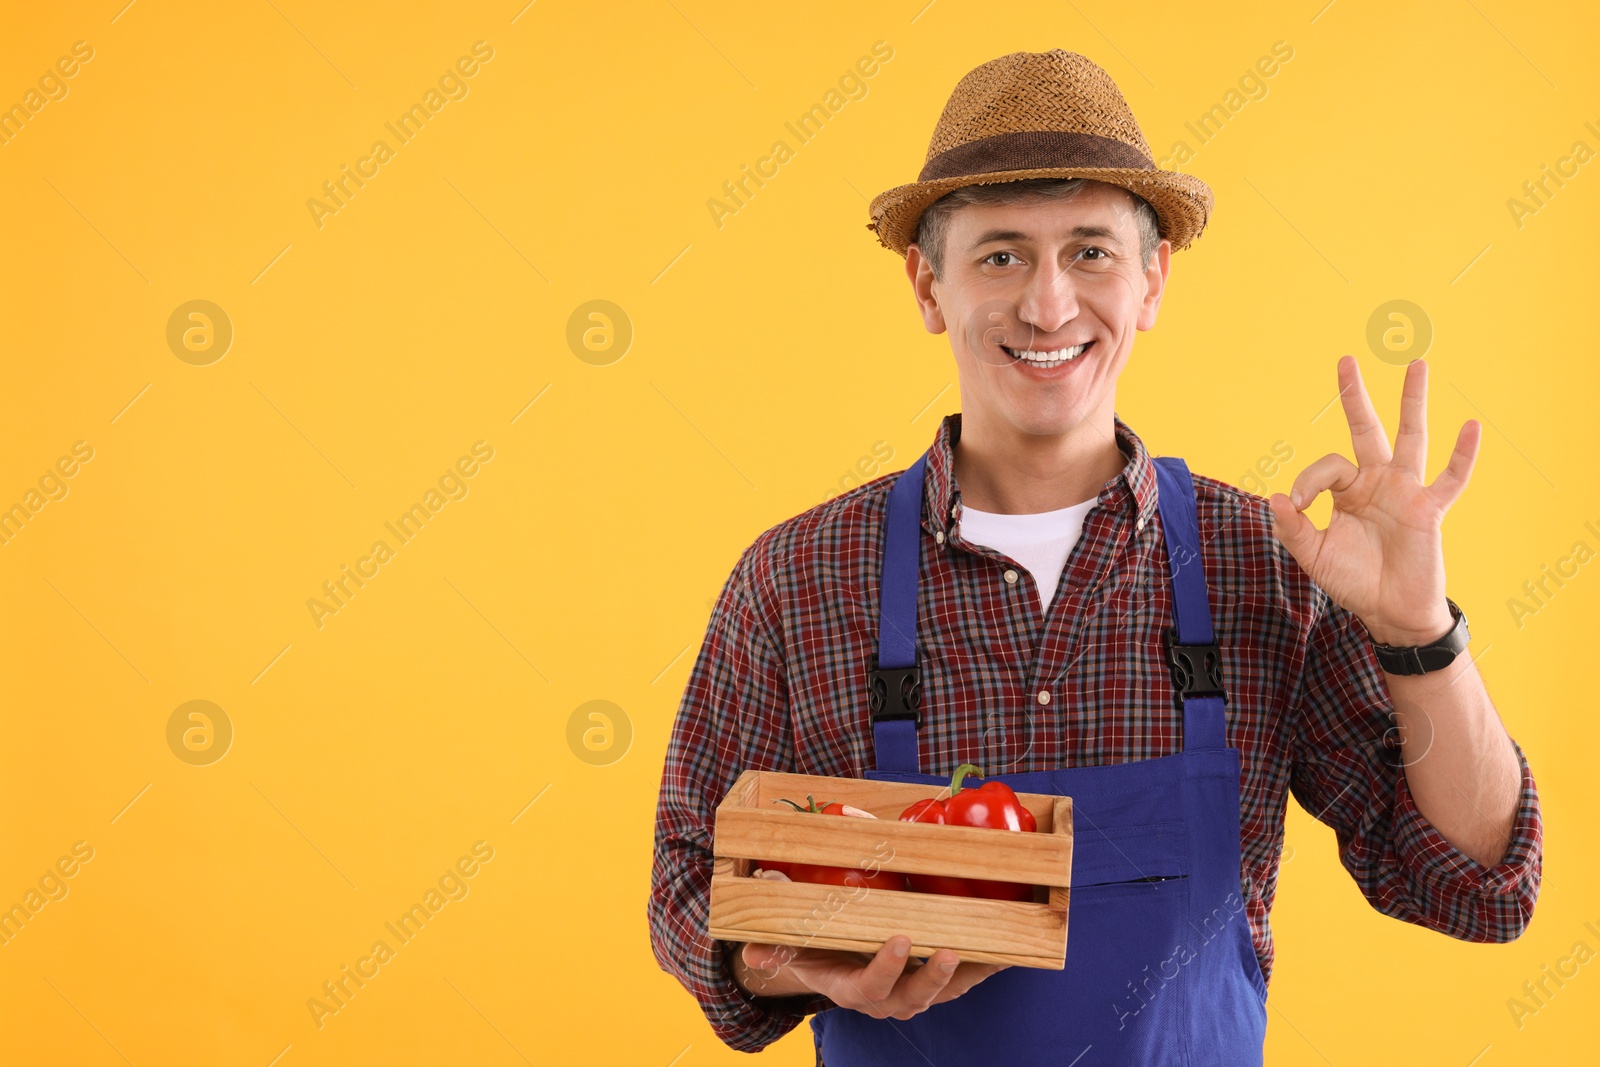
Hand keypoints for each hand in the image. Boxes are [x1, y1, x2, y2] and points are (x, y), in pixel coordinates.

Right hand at [734, 937, 1009, 1019]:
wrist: (833, 965)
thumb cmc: (813, 948)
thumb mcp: (791, 946)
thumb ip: (774, 946)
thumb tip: (752, 948)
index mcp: (850, 987)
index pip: (868, 986)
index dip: (884, 968)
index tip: (897, 939)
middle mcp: (885, 998)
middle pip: (913, 996)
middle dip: (934, 977)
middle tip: (948, 950)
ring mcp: (911, 993)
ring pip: (944, 991)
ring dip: (969, 974)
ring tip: (994, 953)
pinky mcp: (933, 983)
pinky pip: (962, 981)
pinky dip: (984, 967)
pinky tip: (1008, 951)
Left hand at [1268, 356, 1477, 645]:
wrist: (1389, 611)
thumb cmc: (1354, 580)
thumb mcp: (1314, 556)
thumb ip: (1293, 529)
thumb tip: (1276, 498)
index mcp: (1347, 490)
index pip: (1327, 465)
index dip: (1309, 480)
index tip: (1300, 505)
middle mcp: (1376, 482)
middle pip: (1366, 429)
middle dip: (1355, 396)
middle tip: (1345, 360)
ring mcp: (1406, 491)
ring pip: (1412, 437)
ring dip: (1413, 401)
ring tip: (1417, 364)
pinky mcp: (1430, 509)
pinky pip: (1450, 478)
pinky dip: (1463, 455)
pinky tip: (1472, 426)